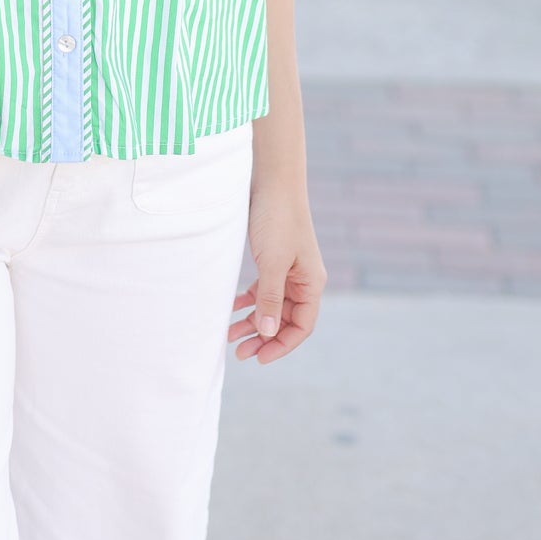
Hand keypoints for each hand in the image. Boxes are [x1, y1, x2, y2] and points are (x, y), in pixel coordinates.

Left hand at [227, 183, 326, 363]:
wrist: (271, 181)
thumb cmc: (277, 220)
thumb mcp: (272, 263)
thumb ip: (269, 299)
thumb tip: (266, 334)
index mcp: (312, 284)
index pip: (301, 327)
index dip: (281, 345)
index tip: (259, 357)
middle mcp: (303, 280)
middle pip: (284, 320)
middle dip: (263, 337)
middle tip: (239, 352)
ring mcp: (288, 270)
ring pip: (271, 306)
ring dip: (252, 321)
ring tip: (229, 336)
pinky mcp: (273, 260)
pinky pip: (261, 289)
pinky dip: (247, 301)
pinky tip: (230, 307)